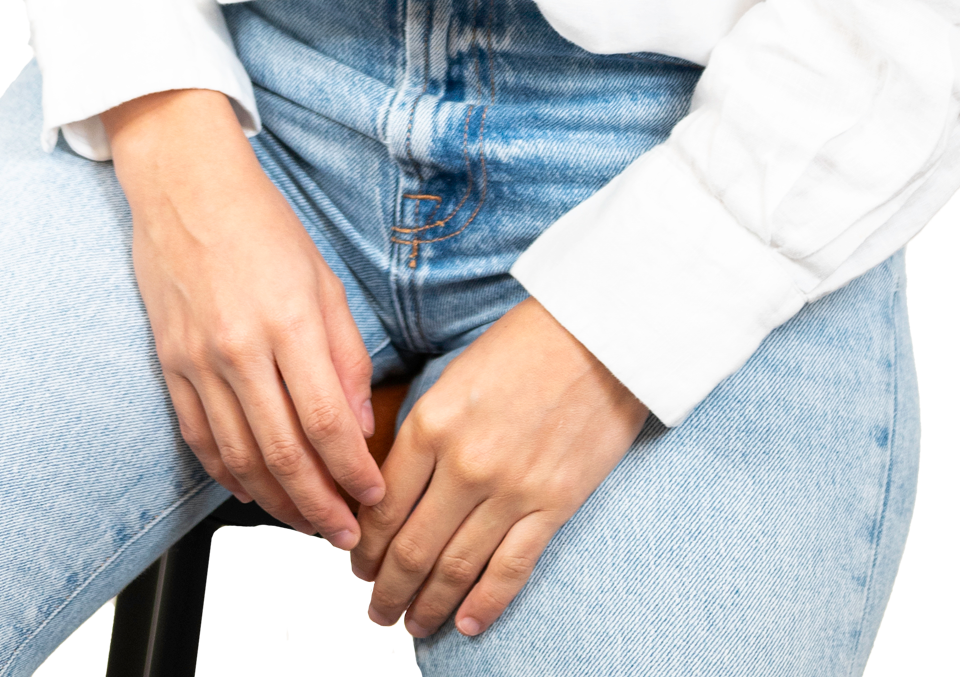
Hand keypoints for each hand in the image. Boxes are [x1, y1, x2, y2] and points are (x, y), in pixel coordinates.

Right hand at [103, 88, 385, 548]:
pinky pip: (200, 439)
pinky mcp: (170, 365)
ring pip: (240, 459)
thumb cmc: (258, 222)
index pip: (326, 423)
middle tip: (345, 533)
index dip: (352, 473)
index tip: (373, 497)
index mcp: (288, 321)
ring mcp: (199, 361)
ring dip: (279, 503)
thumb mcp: (322, 278)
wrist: (184, 186)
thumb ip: (343, 352)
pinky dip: (228, 476)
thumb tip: (358, 420)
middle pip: (284, 454)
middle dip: (321, 506)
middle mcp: (240, 348)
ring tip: (308, 521)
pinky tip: (253, 491)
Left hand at [350, 296, 648, 637]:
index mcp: (433, 422)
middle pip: (411, 547)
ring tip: (413, 623)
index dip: (366, 547)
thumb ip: (424, 431)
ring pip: (454, 567)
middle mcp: (465, 463)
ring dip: (427, 605)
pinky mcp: (553, 506)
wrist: (600, 335)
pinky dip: (483, 604)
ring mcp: (511, 490)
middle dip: (388, 588)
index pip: (383, 506)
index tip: (359, 565)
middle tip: (377, 608)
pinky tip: (465, 624)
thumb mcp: (455, 376)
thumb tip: (394, 488)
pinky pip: (510, 569)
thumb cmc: (528, 343)